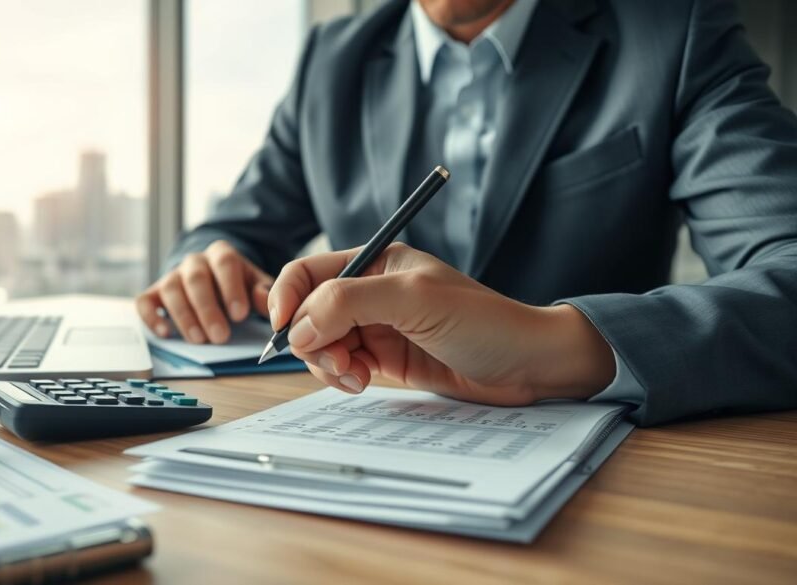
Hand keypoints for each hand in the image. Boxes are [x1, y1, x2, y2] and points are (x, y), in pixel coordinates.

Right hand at [136, 240, 272, 343]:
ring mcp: (171, 277)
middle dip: (208, 309)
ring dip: (185, 317)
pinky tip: (166, 333)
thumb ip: (262, 291)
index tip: (240, 315)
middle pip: (196, 279)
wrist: (212, 281)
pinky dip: (152, 318)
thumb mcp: (254, 284)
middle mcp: (194, 262)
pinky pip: (144, 302)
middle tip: (221, 336)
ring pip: (171, 290)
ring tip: (199, 340)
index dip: (232, 288)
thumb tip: (264, 299)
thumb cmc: (235, 286)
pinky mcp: (153, 293)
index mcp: (221, 254)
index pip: (225, 262)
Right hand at [267, 243, 615, 405]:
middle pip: (307, 312)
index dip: (287, 298)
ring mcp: (376, 326)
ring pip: (320, 343)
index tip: (281, 329)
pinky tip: (363, 381)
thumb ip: (348, 303)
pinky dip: (342, 376)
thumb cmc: (483, 321)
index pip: (308, 272)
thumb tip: (296, 326)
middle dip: (310, 339)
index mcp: (375, 261)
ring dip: (326, 362)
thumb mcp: (412, 300)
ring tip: (356, 376)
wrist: (527, 366)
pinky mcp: (385, 358)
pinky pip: (342, 365)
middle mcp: (370, 291)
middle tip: (337, 361)